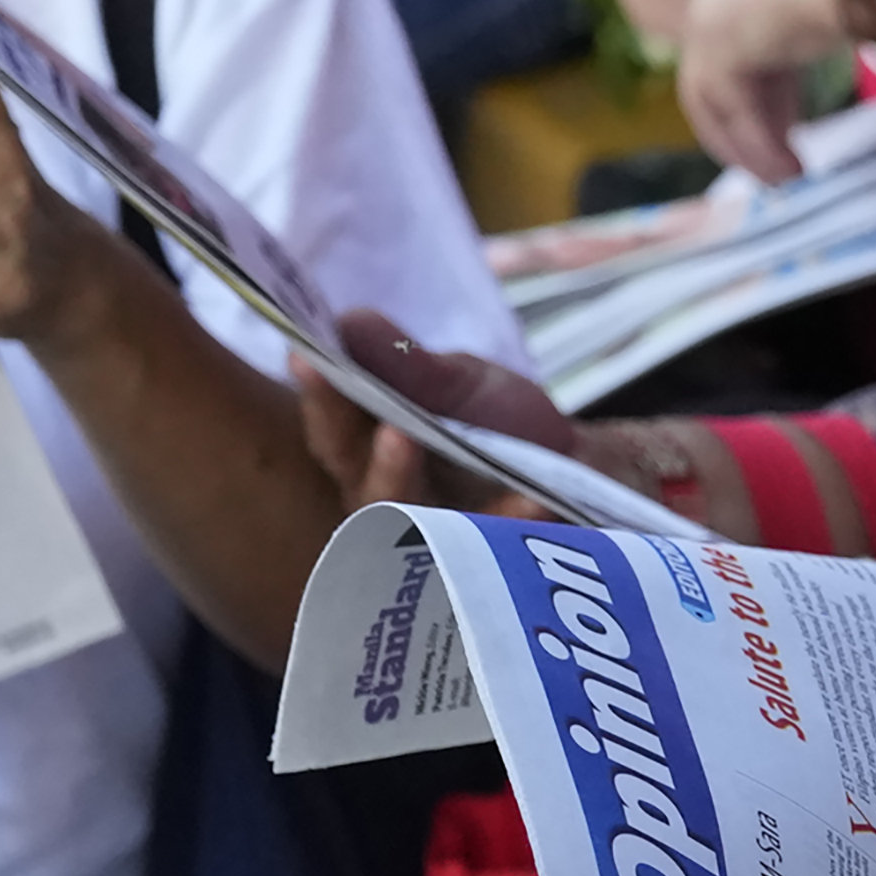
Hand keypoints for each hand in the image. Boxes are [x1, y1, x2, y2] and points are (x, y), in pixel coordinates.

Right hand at [288, 306, 599, 517]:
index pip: (332, 426)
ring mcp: (438, 529)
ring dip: (398, 476)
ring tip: (402, 438)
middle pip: (355, 476)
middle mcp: (391, 496)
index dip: (317, 394)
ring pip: (406, 513)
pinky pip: (492, 539)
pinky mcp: (490, 552)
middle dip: (350, 440)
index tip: (303, 356)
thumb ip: (400, 361)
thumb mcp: (451, 380)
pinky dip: (507, 517)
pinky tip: (530, 500)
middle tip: (360, 409)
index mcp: (370, 450)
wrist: (571, 465)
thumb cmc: (492, 420)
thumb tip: (345, 323)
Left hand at [675, 0, 855, 180]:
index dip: (768, 79)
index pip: (747, 29)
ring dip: (748, 144)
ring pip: (717, 98)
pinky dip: (756, 146)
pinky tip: (788, 171)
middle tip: (782, 156)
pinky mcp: (718, 49)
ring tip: (784, 179)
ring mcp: (712, 15)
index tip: (791, 116)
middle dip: (753, 117)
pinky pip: (732, 112)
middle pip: (723, 66)